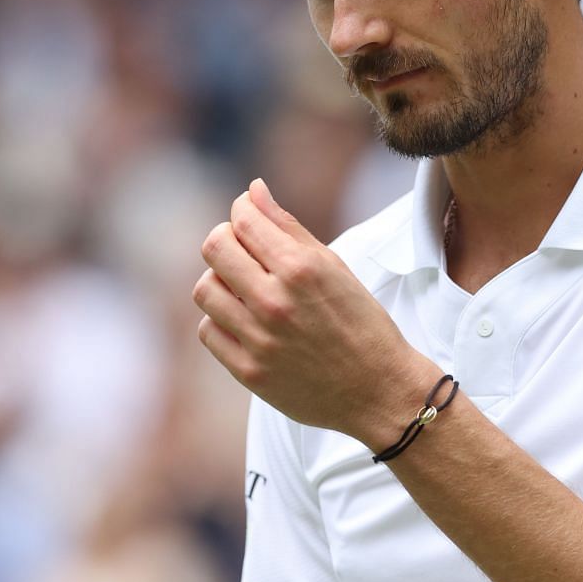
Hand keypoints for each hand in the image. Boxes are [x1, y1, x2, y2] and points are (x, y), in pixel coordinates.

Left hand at [195, 179, 436, 444]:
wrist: (378, 391)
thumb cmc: (360, 323)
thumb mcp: (333, 267)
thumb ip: (288, 227)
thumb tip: (252, 190)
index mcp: (301, 269)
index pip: (243, 220)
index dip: (241, 210)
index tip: (249, 217)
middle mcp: (276, 301)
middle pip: (214, 249)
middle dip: (225, 241)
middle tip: (243, 251)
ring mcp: (259, 339)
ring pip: (205, 290)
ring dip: (220, 282)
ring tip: (244, 289)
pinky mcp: (249, 371)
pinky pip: (208, 331)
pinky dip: (221, 321)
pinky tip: (244, 321)